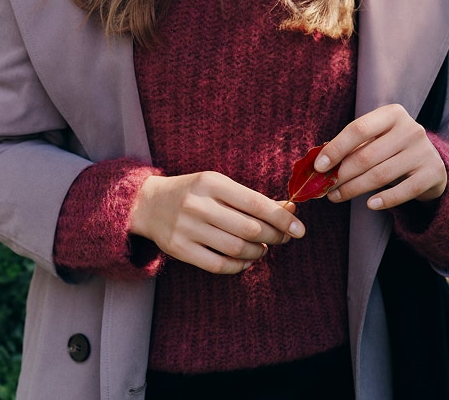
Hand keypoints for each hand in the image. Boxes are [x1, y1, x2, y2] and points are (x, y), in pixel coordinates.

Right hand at [129, 171, 304, 274]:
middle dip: (275, 236)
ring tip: (264, 248)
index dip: (281, 217)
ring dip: (258, 252)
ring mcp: (187, 228)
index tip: (299, 228)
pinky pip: (218, 265)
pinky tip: (246, 260)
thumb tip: (288, 210)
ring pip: (236, 248)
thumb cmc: (194, 192)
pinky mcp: (179, 249)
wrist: (148, 203)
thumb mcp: (220, 185)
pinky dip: (239, 266)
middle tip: (284, 238)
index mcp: (212, 182)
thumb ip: (251, 198)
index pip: (255, 202)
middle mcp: (198, 204)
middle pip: (249, 228)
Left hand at [314, 104, 446, 209]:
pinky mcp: (433, 173)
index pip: (358, 129)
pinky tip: (369, 204)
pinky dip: (385, 199)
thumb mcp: (375, 140)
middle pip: (367, 155)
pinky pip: (404, 190)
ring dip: (354, 189)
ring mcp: (423, 151)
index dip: (336, 148)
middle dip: (341, 174)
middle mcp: (410, 129)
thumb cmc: (392, 149)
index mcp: (392, 114)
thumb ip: (352, 147)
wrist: (431, 163)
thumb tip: (319, 162)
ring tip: (336, 196)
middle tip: (323, 187)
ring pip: (381, 175)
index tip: (319, 166)